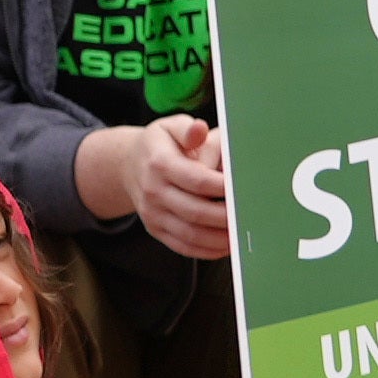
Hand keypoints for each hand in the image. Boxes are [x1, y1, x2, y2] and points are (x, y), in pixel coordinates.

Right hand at [127, 112, 233, 262]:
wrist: (128, 166)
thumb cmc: (159, 145)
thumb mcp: (170, 127)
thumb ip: (187, 129)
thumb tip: (199, 129)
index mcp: (159, 163)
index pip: (196, 180)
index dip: (222, 187)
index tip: (243, 190)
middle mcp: (153, 191)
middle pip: (195, 211)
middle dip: (226, 217)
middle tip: (249, 216)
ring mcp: (153, 214)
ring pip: (190, 234)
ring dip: (219, 239)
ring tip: (241, 235)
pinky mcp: (155, 229)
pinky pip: (183, 246)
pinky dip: (207, 250)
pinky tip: (225, 245)